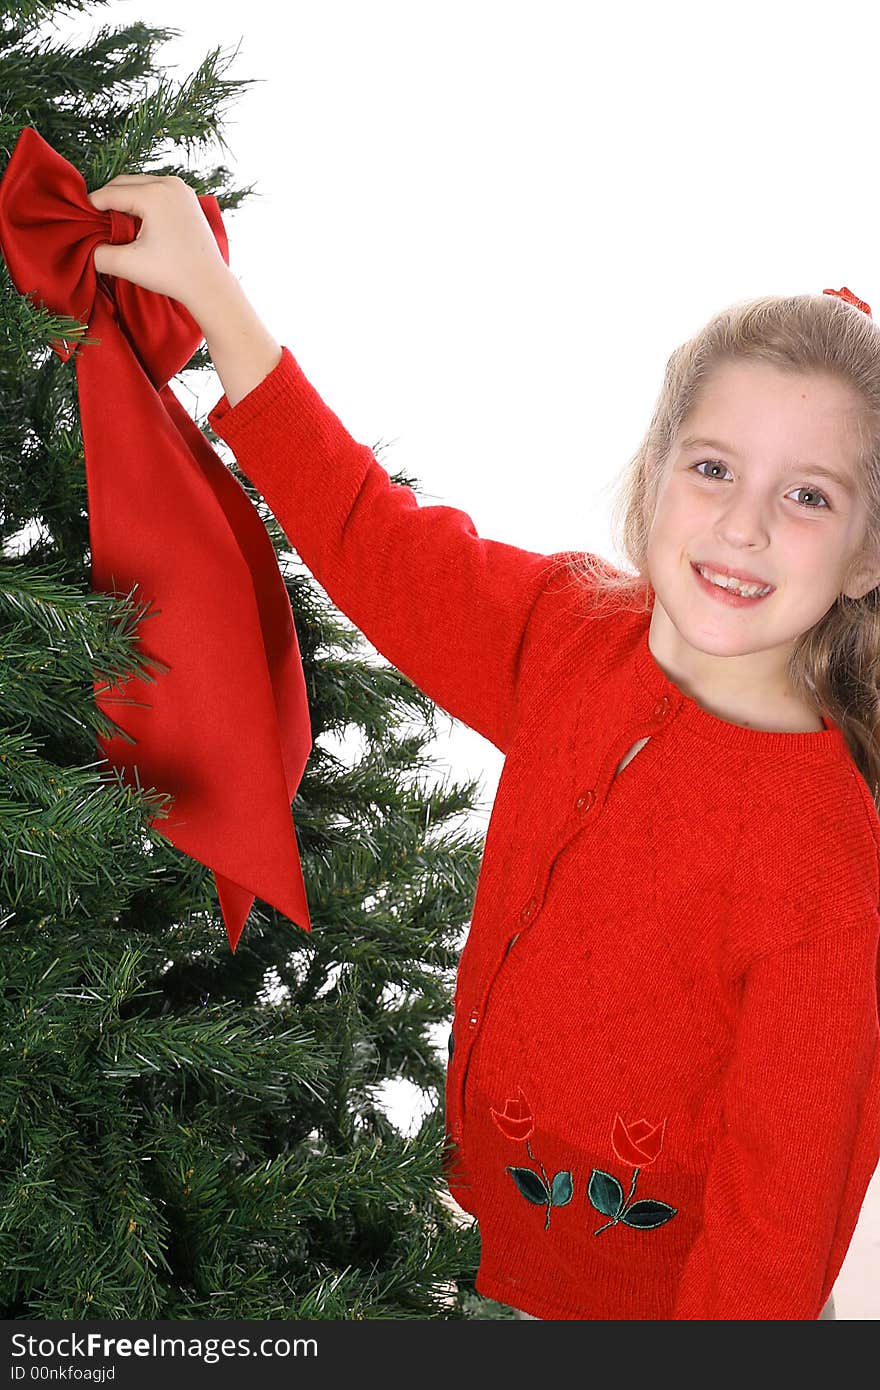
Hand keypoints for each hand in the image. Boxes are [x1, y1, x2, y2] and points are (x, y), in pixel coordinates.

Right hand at [86, 173, 229, 311]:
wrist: (209, 285)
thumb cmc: (171, 274)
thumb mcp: (128, 264)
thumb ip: (98, 253)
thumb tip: (86, 246)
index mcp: (153, 194)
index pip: (110, 194)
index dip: (91, 207)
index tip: (79, 219)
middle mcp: (169, 183)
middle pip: (124, 183)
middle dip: (107, 201)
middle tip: (95, 222)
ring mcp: (182, 188)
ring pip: (140, 185)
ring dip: (125, 200)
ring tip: (114, 224)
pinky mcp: (188, 198)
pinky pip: (156, 192)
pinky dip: (143, 202)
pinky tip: (136, 223)